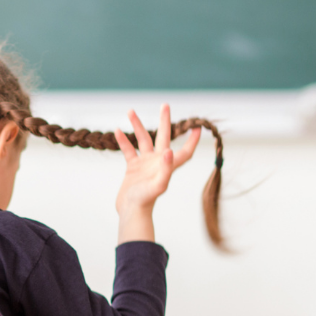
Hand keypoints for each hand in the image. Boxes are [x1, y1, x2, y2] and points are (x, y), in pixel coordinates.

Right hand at [114, 105, 200, 242]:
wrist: (131, 211)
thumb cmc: (145, 201)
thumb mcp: (158, 185)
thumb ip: (166, 169)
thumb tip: (170, 151)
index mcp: (168, 165)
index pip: (184, 150)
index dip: (192, 140)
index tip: (197, 126)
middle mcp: (158, 161)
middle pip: (164, 137)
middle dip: (165, 121)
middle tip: (165, 105)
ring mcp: (145, 163)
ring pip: (143, 140)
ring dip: (137, 126)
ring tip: (130, 111)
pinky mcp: (132, 167)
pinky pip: (129, 150)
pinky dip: (123, 140)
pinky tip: (118, 130)